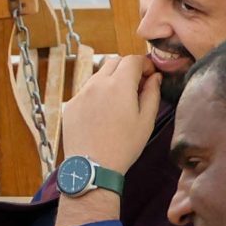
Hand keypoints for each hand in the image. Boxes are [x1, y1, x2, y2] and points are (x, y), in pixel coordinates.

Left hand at [57, 52, 160, 173]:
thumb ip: (152, 93)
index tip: (150, 75)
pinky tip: (103, 113)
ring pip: (98, 75)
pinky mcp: (70, 105)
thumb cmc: (124, 145)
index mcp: (118, 85)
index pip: (132, 59)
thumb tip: (155, 77)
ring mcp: (80, 94)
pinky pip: (86, 91)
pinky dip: (98, 93)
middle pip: (114, 62)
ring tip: (120, 101)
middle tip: (137, 86)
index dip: (144, 64)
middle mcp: (96, 84)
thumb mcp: (146, 120)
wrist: (92, 166)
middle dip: (128, 68)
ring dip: (112, 79)